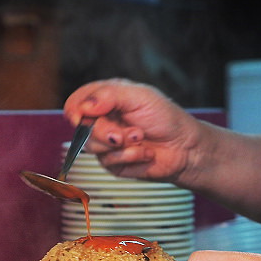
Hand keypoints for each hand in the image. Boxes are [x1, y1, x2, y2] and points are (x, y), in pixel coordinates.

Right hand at [63, 78, 201, 183]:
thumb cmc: (165, 118)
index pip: (76, 103)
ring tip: (141, 139)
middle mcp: (103, 121)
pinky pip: (110, 164)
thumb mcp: (139, 96)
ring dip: (122, 145)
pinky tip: (145, 153)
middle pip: (82, 129)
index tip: (83, 116)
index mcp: (105, 100)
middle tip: (126, 133)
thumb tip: (83, 107)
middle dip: (105, 132)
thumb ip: (109, 95)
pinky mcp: (115, 164)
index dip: (75, 110)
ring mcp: (107, 145)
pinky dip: (130, 157)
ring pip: (94, 148)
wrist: (185, 147)